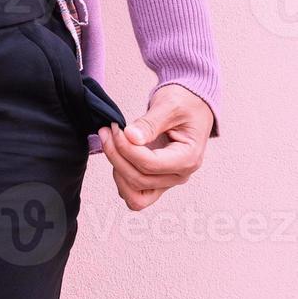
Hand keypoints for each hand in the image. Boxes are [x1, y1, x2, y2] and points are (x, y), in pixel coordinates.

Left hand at [98, 84, 213, 210]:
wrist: (191, 104)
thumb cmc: (185, 104)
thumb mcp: (169, 106)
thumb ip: (150, 123)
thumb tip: (131, 137)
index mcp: (188, 158)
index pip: (149, 164)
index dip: (125, 148)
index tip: (115, 128)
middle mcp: (179, 175)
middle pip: (138, 180)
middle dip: (116, 156)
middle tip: (107, 131)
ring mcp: (167, 180)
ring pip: (134, 193)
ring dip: (116, 169)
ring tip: (109, 142)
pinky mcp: (156, 180)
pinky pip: (134, 194)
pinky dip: (121, 179)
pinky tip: (116, 155)